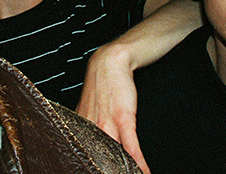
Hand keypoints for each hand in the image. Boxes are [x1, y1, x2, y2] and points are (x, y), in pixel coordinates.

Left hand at [76, 44, 150, 173]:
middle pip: (99, 161)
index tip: (97, 173)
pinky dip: (138, 162)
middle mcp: (91, 130)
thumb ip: (88, 128)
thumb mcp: (89, 109)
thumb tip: (88, 145)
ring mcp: (106, 125)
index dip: (93, 168)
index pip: (85, 157)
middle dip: (108, 170)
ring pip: (114, 158)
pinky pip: (131, 147)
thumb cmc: (102, 86)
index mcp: (81, 130)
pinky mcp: (122, 118)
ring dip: (124, 169)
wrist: (109, 62)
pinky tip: (144, 172)